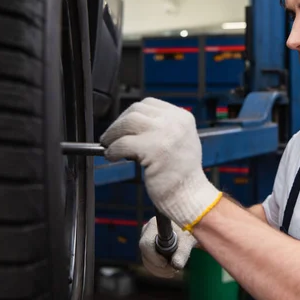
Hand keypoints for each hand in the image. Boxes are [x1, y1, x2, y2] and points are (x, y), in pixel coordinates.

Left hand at [100, 97, 221, 230]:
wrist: (190, 195)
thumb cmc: (181, 174)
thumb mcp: (180, 140)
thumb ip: (162, 128)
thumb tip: (130, 125)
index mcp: (182, 117)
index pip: (149, 104)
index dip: (131, 114)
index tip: (122, 125)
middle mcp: (175, 122)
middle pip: (136, 110)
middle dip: (119, 123)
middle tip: (110, 137)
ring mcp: (165, 134)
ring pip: (128, 122)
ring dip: (113, 134)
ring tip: (110, 146)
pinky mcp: (153, 149)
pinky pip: (123, 143)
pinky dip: (113, 150)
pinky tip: (112, 156)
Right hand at [139, 216, 196, 277]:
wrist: (186, 230)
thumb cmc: (187, 231)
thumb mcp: (187, 240)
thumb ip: (183, 252)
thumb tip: (176, 266)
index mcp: (153, 225)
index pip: (146, 243)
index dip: (154, 257)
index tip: (166, 263)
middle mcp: (146, 233)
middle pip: (145, 255)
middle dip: (159, 267)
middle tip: (174, 270)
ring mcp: (146, 242)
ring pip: (146, 261)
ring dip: (160, 271)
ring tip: (174, 270)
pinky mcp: (148, 250)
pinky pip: (149, 264)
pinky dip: (159, 270)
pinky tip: (171, 270)